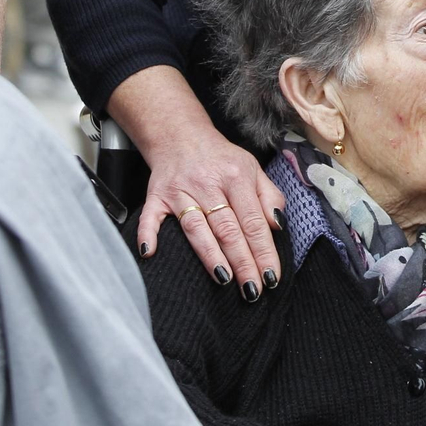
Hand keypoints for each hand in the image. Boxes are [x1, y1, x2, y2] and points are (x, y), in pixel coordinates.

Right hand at [132, 109, 285, 301]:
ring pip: (196, 227)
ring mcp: (181, 191)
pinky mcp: (157, 195)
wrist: (182, 135)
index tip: (271, 276)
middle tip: (253, 289)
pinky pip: (151, 216)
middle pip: (228, 229)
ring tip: (224, 279)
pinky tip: (151, 253)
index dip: (263, 251)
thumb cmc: (221, 158)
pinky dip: (148, 234)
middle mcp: (208, 184)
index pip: (253, 221)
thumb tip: (277, 226)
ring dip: (210, 255)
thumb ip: (269, 196)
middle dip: (243, 262)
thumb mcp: (253, 169)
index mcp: (236, 177)